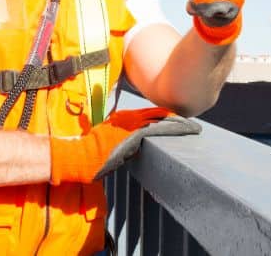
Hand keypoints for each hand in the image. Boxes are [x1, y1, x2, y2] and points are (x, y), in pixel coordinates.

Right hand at [49, 107, 200, 184]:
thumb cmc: (89, 152)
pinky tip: (180, 130)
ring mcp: (129, 125)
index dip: (164, 116)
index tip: (177, 119)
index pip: (149, 114)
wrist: (79, 155)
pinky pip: (154, 129)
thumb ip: (118, 136)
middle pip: (157, 114)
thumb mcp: (105, 139)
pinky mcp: (131, 135)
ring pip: (159, 120)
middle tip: (190, 123)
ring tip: (191, 127)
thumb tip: (129, 142)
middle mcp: (127, 118)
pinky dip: (168, 129)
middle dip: (175, 119)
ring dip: (176, 124)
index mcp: (122, 118)